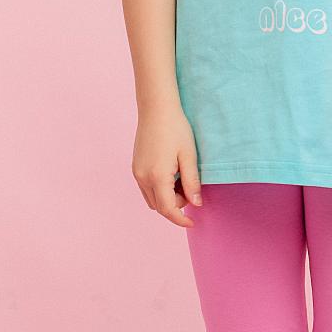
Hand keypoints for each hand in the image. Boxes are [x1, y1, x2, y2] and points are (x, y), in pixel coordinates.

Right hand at [132, 96, 202, 227]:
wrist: (157, 109)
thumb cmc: (176, 129)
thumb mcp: (189, 156)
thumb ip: (192, 182)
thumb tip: (196, 204)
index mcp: (157, 176)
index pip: (167, 209)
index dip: (180, 219)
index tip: (193, 222)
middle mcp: (142, 177)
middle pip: (159, 207)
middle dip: (176, 206)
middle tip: (191, 190)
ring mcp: (136, 172)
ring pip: (152, 199)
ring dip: (167, 198)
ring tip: (181, 180)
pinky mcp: (135, 167)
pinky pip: (147, 188)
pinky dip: (160, 190)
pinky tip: (171, 174)